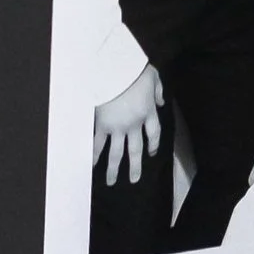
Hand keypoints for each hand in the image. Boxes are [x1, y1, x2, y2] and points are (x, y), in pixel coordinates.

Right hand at [92, 65, 163, 185]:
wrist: (114, 71)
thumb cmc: (134, 71)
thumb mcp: (153, 77)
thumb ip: (158, 91)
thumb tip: (161, 101)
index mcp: (148, 113)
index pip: (154, 134)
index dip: (153, 144)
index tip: (151, 153)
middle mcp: (134, 125)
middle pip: (136, 149)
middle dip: (135, 166)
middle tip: (134, 179)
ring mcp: (118, 127)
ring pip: (117, 152)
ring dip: (114, 168)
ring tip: (111, 182)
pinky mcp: (103, 125)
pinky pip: (99, 142)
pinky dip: (95, 154)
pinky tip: (92, 164)